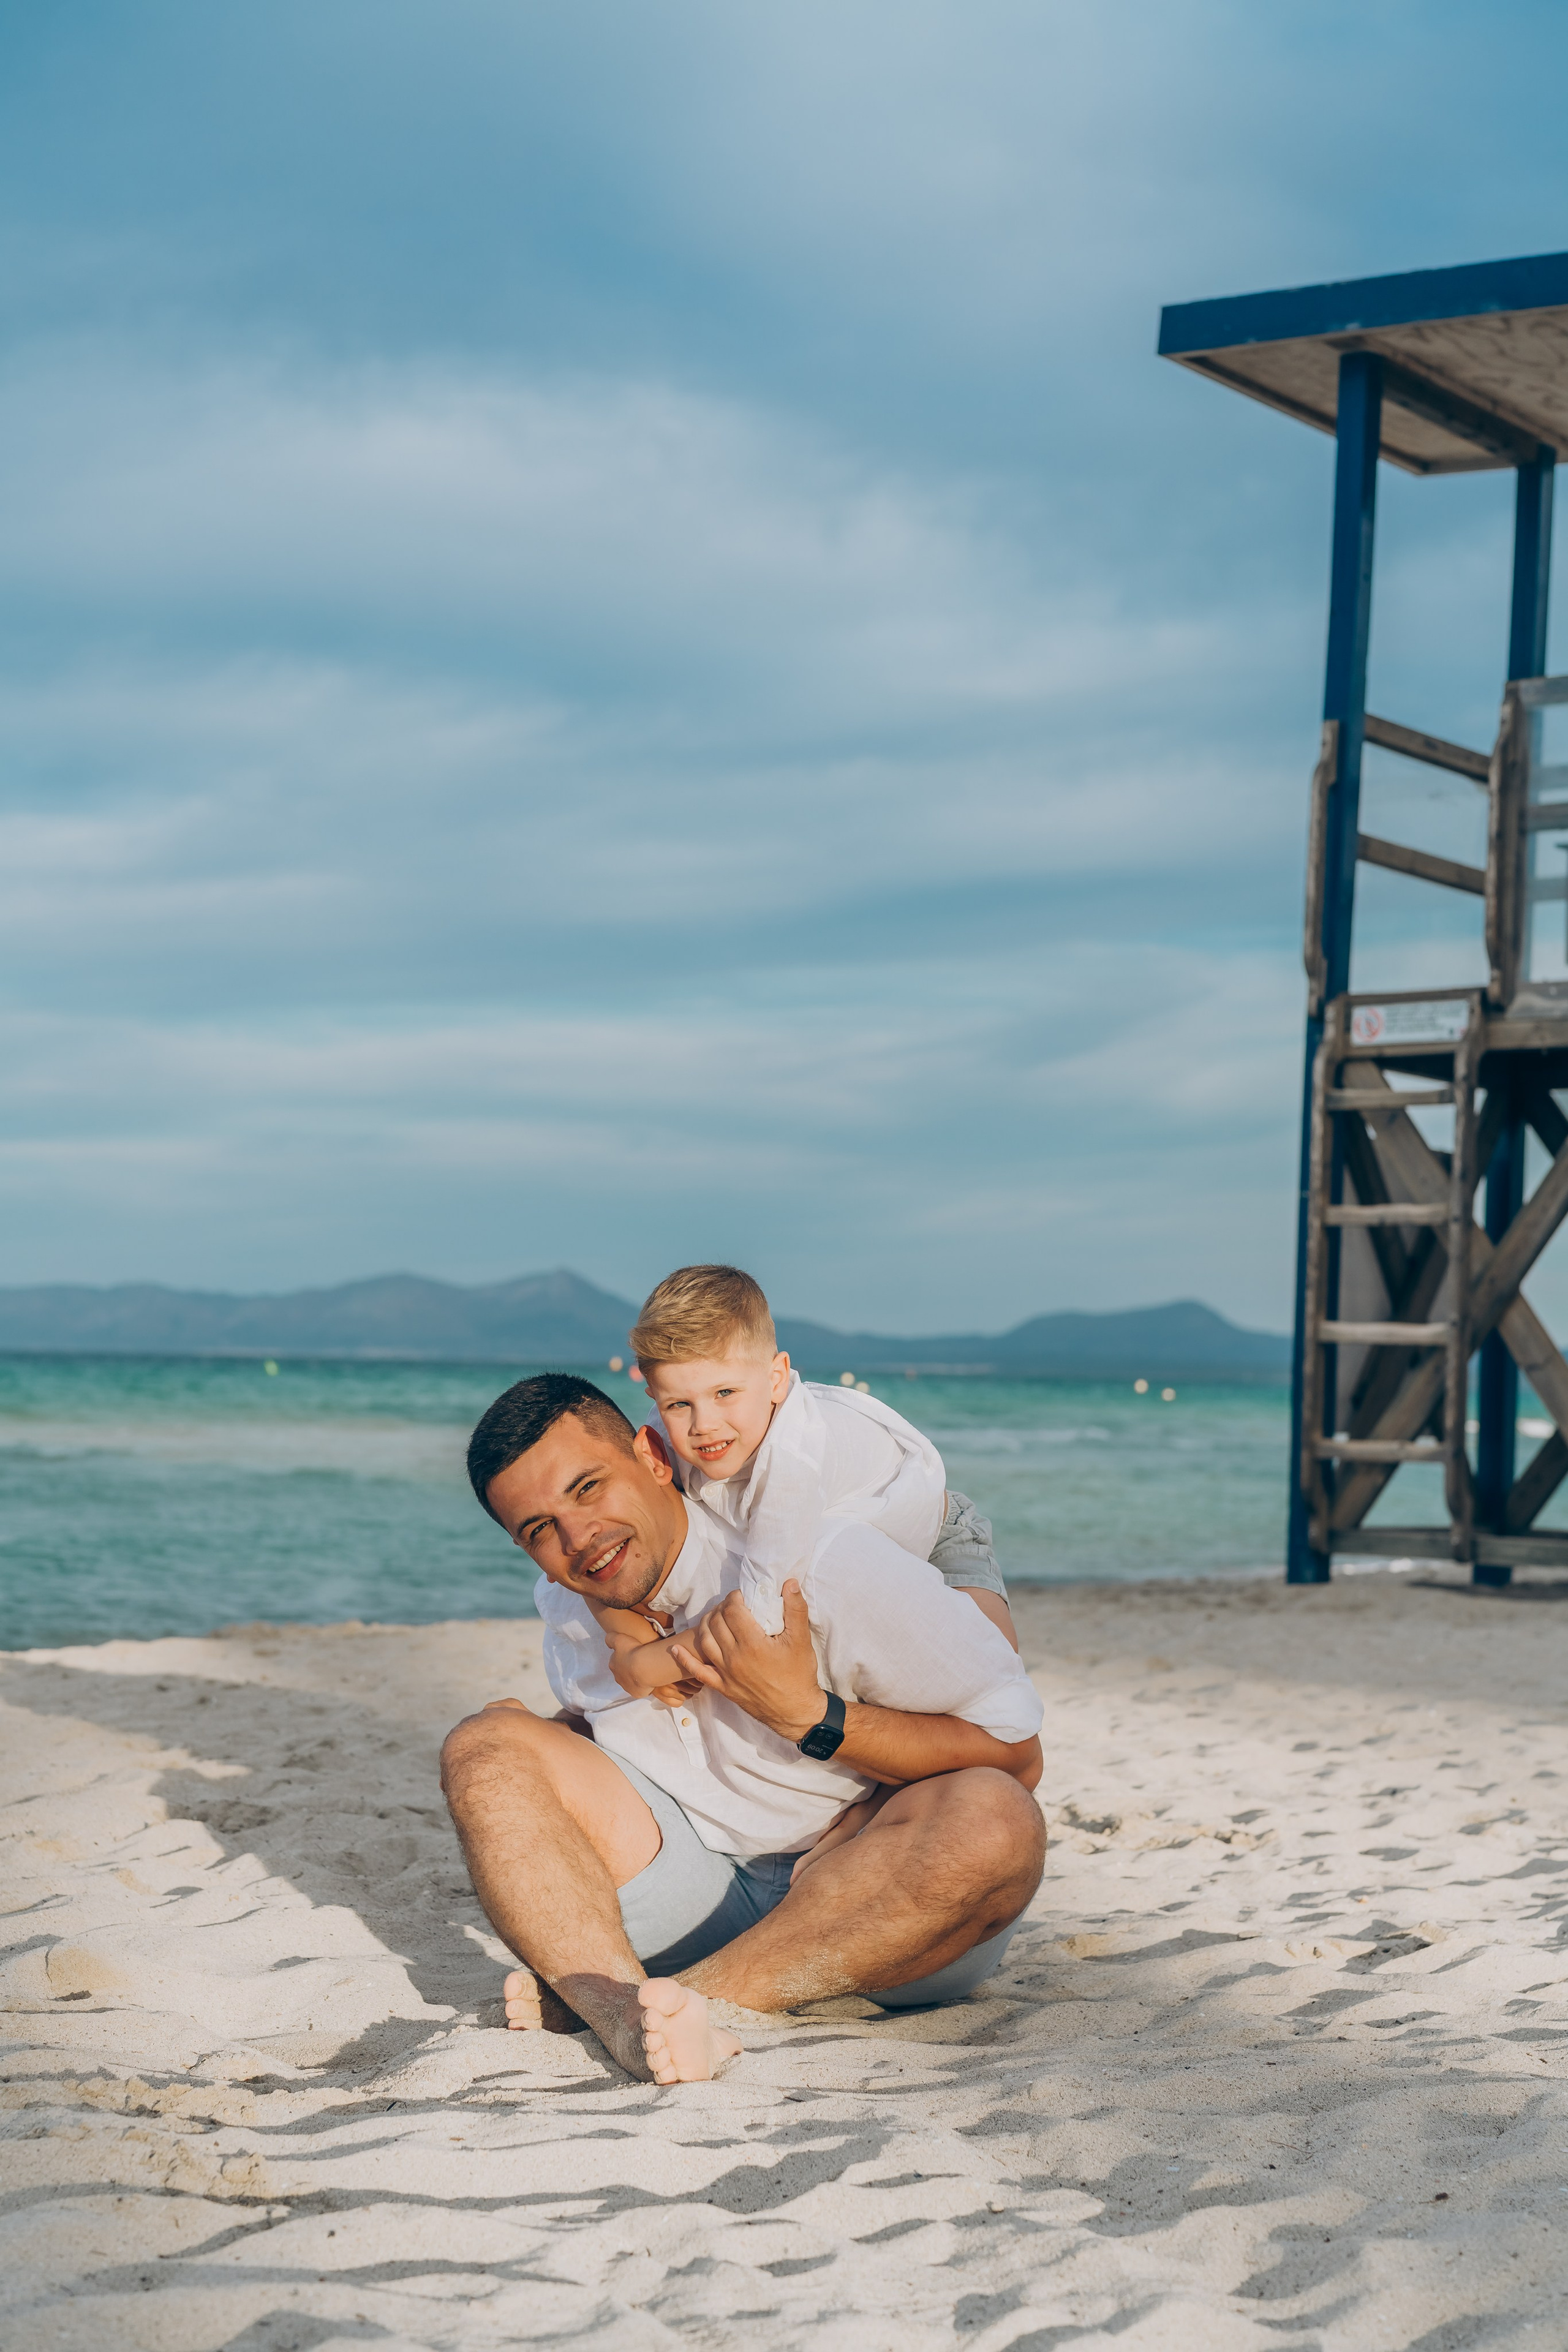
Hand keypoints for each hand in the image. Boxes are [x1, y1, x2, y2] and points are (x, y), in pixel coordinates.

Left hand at [667, 1579, 827, 1743]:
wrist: (795, 1711)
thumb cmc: (799, 1674)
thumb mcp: (802, 1640)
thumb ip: (795, 1608)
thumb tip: (789, 1582)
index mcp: (752, 1644)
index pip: (732, 1611)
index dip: (734, 1598)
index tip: (742, 1595)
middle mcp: (734, 1657)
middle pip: (716, 1622)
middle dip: (721, 1608)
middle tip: (732, 1605)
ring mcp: (725, 1673)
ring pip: (705, 1641)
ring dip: (706, 1624)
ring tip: (716, 1617)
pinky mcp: (722, 1686)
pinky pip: (697, 1672)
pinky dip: (684, 1659)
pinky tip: (675, 1649)